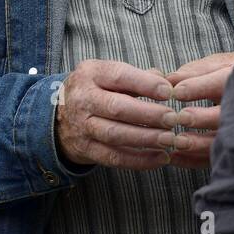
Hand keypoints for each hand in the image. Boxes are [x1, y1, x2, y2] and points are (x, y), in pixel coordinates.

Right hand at [54, 60, 187, 170]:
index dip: (145, 84)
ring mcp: (82, 126)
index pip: (119, 76)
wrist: (60, 115)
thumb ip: (139, 76)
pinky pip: (114, 157)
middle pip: (117, 108)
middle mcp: (83, 99)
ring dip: (146, 138)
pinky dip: (139, 160)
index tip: (168, 92)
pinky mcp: (85, 149)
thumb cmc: (96, 90)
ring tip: (169, 139)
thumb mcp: (109, 74)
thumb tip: (169, 82)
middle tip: (172, 119)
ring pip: (116, 135)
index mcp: (91, 73)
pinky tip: (160, 158)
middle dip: (148, 115)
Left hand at [163, 51, 233, 168]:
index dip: (199, 88)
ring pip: (223, 142)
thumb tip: (170, 79)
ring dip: (198, 144)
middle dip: (203, 119)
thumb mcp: (220, 66)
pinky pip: (216, 159)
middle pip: (227, 116)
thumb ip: (196, 72)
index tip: (177, 92)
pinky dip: (193, 160)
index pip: (223, 83)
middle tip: (180, 118)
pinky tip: (175, 156)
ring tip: (177, 141)